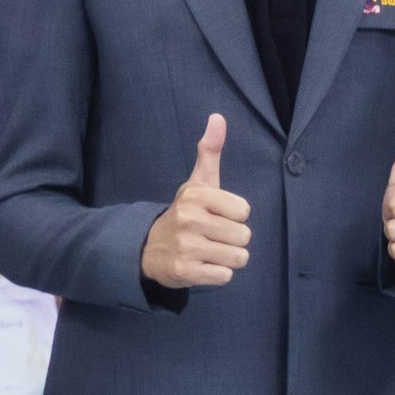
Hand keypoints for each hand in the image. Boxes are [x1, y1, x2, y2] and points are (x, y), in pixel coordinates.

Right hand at [141, 114, 251, 288]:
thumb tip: (217, 117)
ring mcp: (186, 247)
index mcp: (197, 196)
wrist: (149, 248)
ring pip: (238, 257)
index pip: (244, 211)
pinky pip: (225, 276)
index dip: (235, 216)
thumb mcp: (197, 182)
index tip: (217, 215)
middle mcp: (189, 219)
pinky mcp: (185, 272)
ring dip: (228, 258)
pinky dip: (218, 274)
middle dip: (233, 239)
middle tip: (213, 236)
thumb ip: (210, 151)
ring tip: (209, 251)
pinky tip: (202, 265)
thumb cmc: (186, 213)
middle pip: (244, 236)